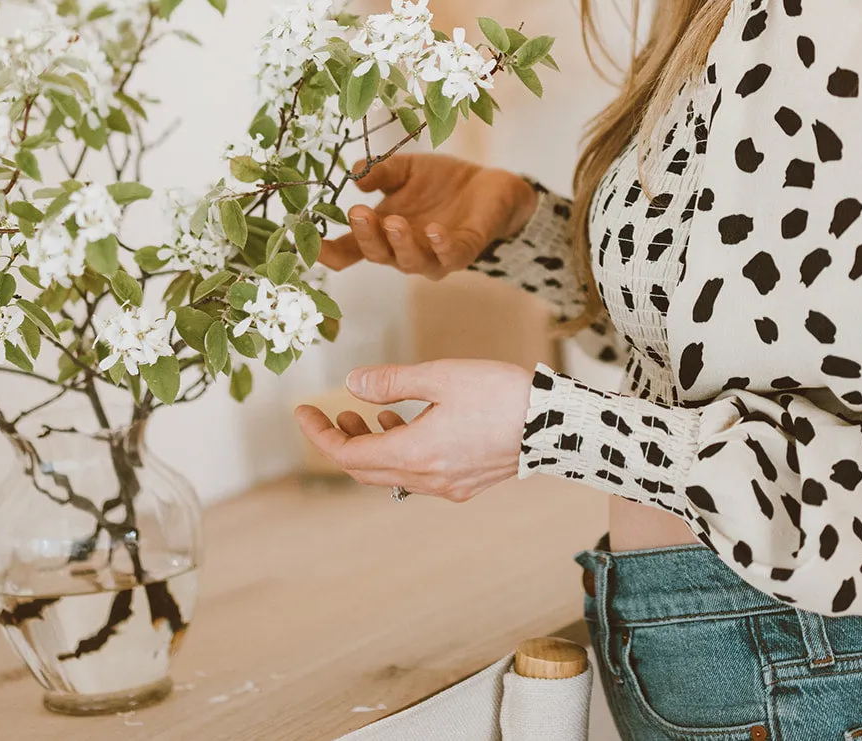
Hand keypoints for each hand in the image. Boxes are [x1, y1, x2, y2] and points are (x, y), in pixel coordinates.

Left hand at [293, 359, 533, 502]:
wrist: (558, 424)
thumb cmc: (501, 394)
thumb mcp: (440, 376)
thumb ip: (392, 382)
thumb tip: (353, 385)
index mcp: (414, 454)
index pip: (348, 455)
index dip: (320, 435)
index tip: (302, 413)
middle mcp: (427, 479)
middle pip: (366, 470)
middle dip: (341, 441)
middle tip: (329, 414)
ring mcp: (449, 485)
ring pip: (392, 474)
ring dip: (372, 445)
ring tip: (366, 413)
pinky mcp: (467, 483)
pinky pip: (419, 475)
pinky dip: (401, 451)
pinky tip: (408, 424)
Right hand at [317, 154, 537, 278]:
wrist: (490, 185)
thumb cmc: (440, 183)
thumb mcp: (405, 170)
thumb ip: (381, 172)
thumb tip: (356, 175)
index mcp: (382, 234)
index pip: (349, 251)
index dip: (328, 251)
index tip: (306, 241)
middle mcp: (403, 251)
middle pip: (378, 254)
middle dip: (367, 236)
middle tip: (358, 213)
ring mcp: (434, 256)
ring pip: (412, 260)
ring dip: (401, 243)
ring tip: (394, 222)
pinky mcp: (465, 250)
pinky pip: (451, 255)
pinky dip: (442, 245)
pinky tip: (436, 231)